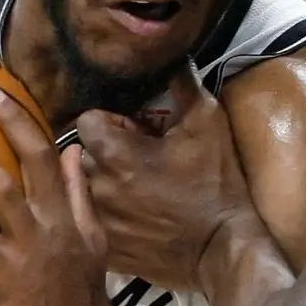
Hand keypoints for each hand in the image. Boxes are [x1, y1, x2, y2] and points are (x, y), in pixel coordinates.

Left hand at [76, 69, 253, 292]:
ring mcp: (98, 222)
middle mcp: (96, 187)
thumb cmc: (216, 183)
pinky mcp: (105, 250)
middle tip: (138, 161)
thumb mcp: (208, 124)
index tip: (137, 131)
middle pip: (80, 155)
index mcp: (114, 154)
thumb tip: (174, 54)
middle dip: (103, 153)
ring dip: (102, 184)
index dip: (111, 121)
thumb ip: (184, 84)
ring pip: (83, 190)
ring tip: (134, 190)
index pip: (86, 121)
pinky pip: (92, 223)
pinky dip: (107, 216)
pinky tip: (136, 218)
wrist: (225, 249)